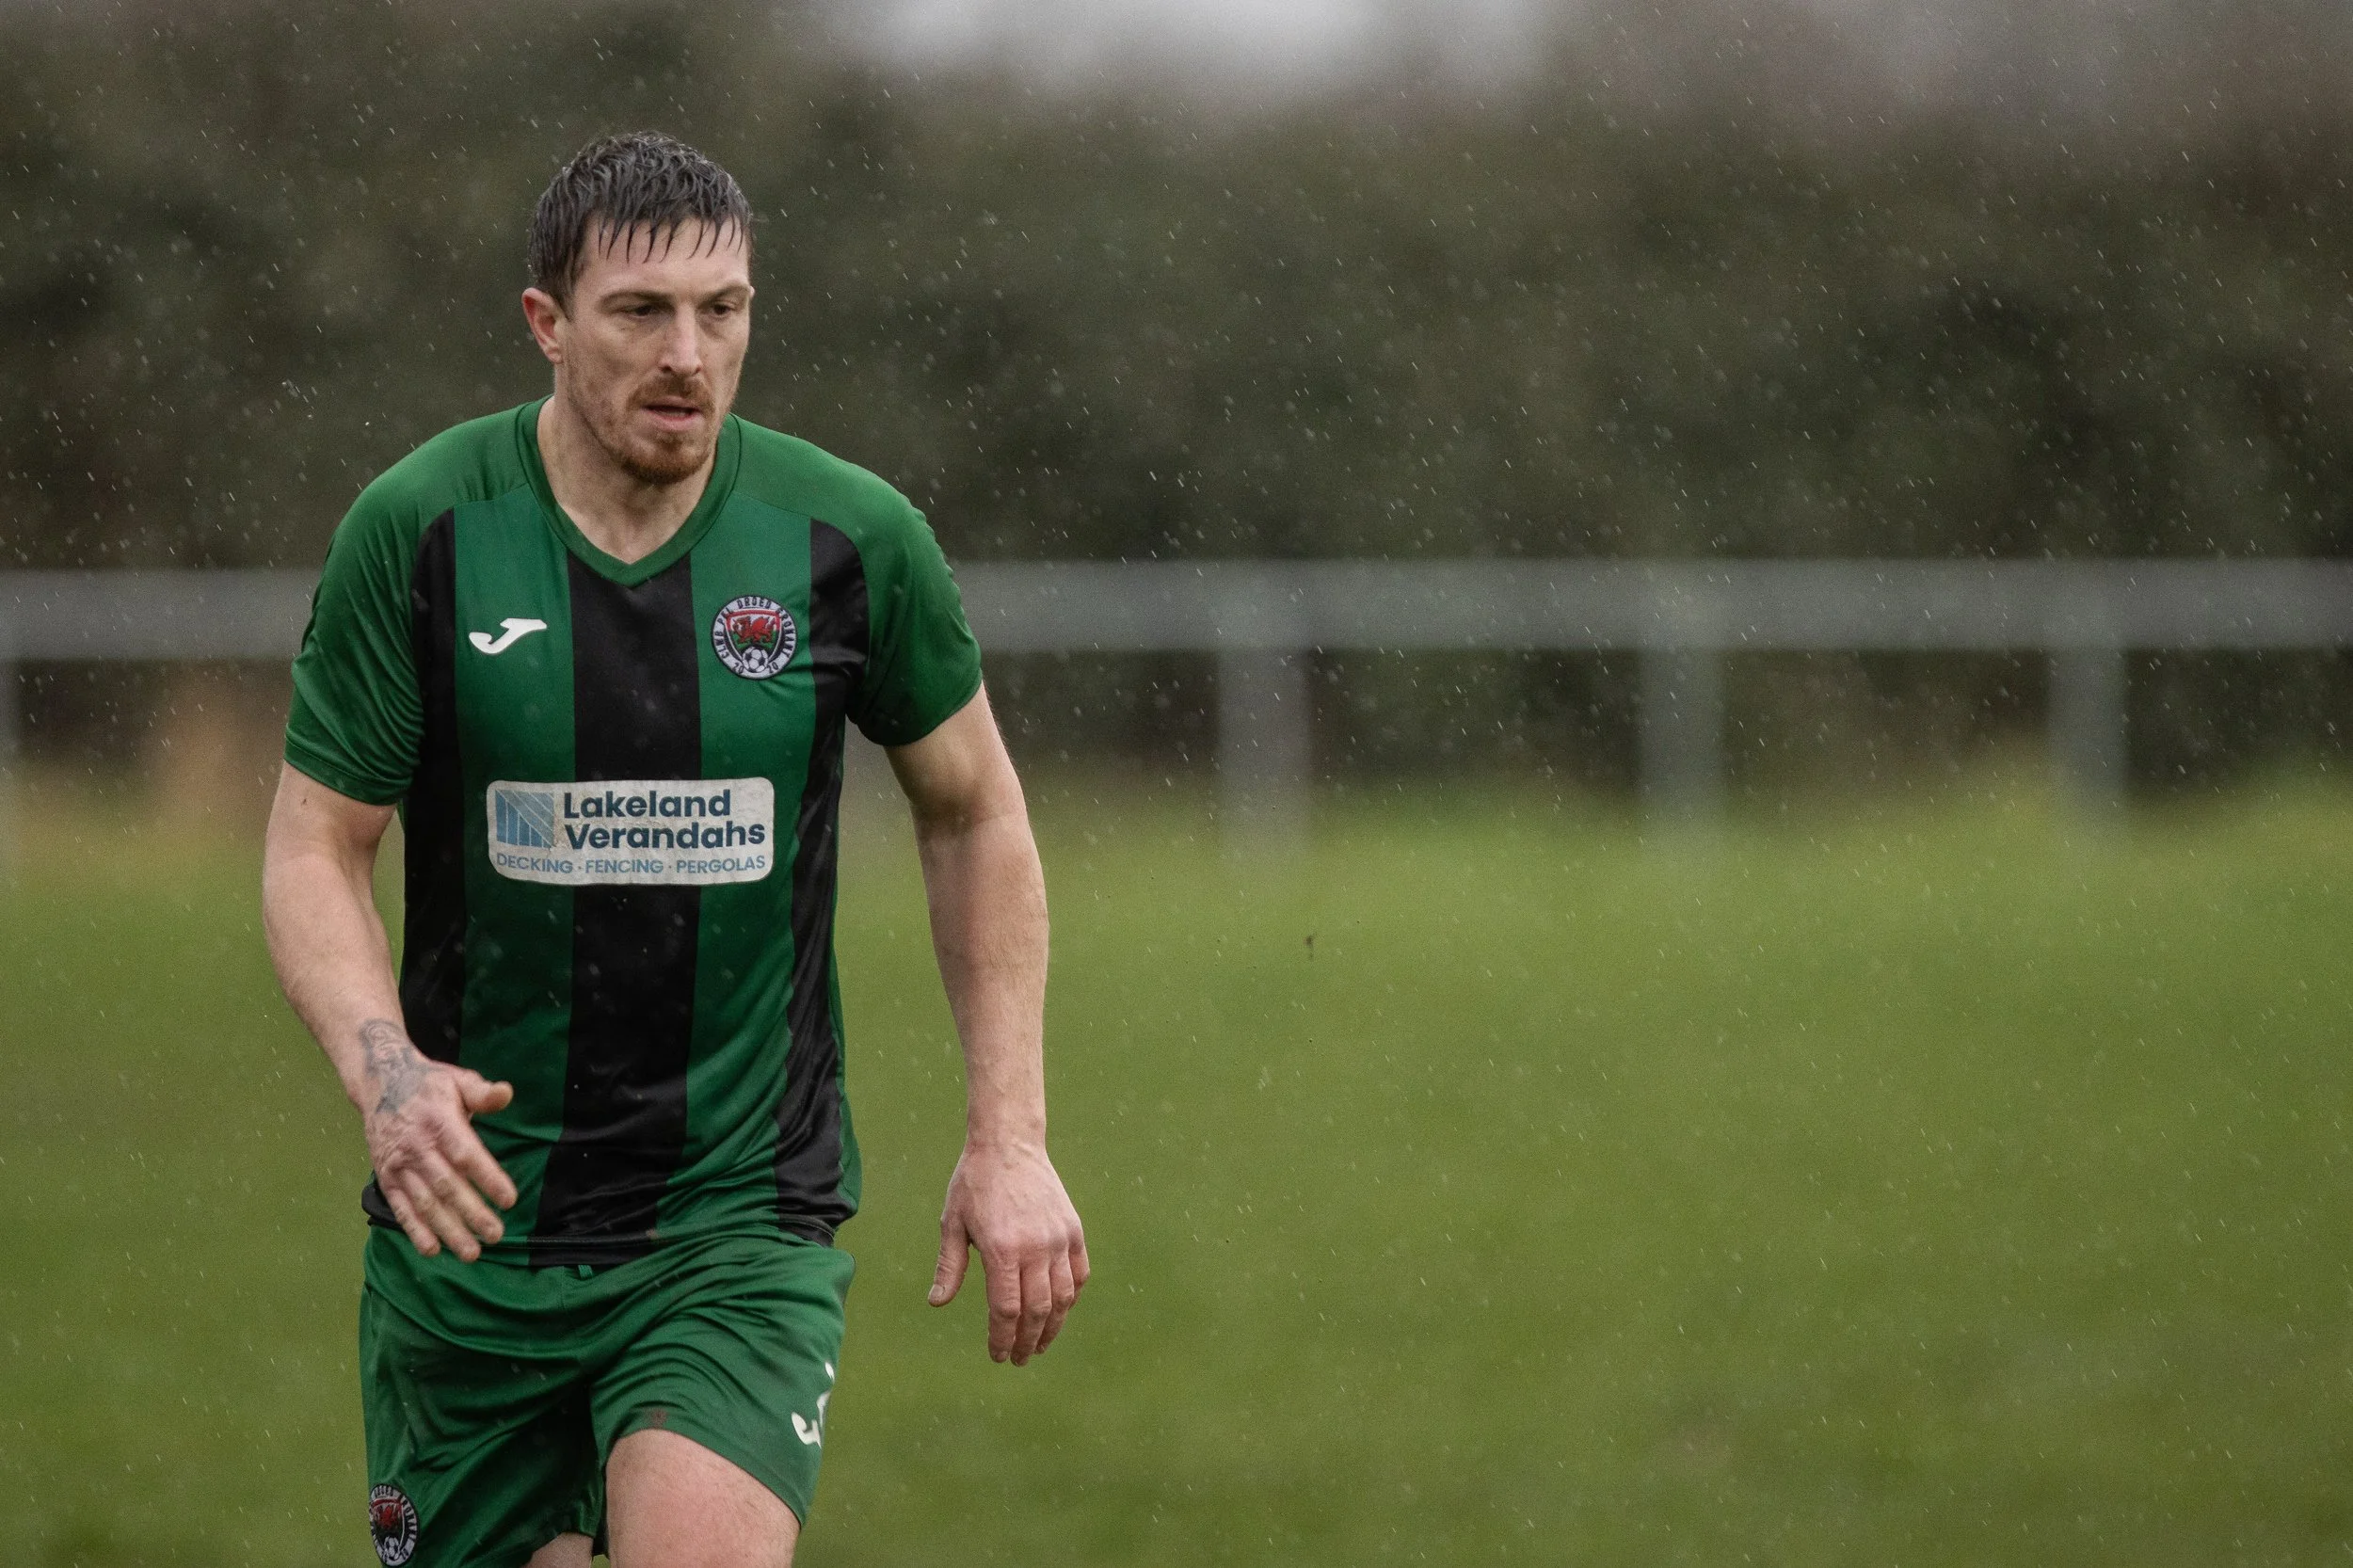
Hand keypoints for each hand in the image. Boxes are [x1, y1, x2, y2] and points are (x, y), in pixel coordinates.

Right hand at [356, 1018, 516, 1261]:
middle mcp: (418, 1147)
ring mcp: (399, 1165)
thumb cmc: (429, 1085)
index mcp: (439, 1122)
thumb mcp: (457, 1080)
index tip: (509, 1199)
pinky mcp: (387, 1177)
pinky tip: (432, 1250)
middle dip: (472, 1213)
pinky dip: (414, 1230)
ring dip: (447, 1230)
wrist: (379, 1083)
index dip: (487, 1178)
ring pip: (425, 1203)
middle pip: (447, 1186)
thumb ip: (482, 1092)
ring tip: (471, 1252)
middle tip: (496, 1235)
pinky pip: (401, 1207)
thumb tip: (506, 1093)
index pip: (466, 1155)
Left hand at [928, 1140, 1088, 1364]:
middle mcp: (1035, 1248)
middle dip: (1027, 1341)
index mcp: (1002, 1249)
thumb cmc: (975, 1183)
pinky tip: (1060, 1310)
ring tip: (1040, 1344)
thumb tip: (937, 1302)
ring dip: (1053, 1327)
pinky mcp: (1073, 1230)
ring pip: (1063, 1297)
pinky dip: (1072, 1297)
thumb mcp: (952, 1223)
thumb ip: (949, 1266)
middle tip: (1018, 1358)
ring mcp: (1059, 1239)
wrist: (1009, 1143)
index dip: (1002, 1338)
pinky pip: (1079, 1273)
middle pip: (1038, 1310)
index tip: (997, 1356)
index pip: (1006, 1309)